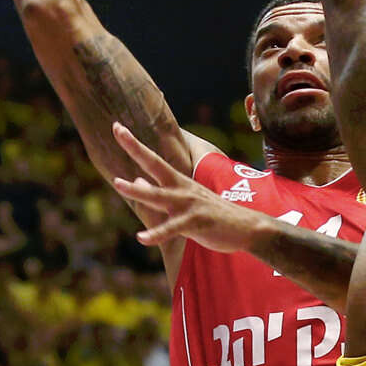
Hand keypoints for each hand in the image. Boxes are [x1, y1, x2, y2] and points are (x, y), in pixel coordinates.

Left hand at [110, 122, 259, 251]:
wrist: (248, 227)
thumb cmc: (214, 214)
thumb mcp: (187, 199)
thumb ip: (160, 190)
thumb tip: (136, 179)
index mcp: (179, 182)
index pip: (153, 159)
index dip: (134, 144)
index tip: (117, 127)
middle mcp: (182, 189)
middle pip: (155, 165)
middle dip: (136, 148)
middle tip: (118, 129)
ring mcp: (189, 205)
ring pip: (159, 195)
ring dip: (138, 190)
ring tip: (117, 183)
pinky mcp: (196, 222)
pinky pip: (173, 229)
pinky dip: (157, 234)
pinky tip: (142, 238)